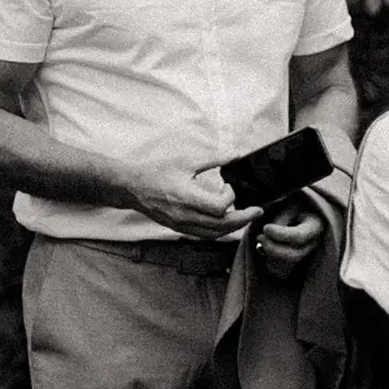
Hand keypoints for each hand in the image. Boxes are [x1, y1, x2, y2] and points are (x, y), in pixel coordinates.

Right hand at [125, 164, 260, 238]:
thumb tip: (236, 153)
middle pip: (220, 226)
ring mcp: (180, 224)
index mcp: (186, 198)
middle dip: (243, 219)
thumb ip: (214, 159)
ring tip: (245, 217)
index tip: (229, 185)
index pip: (218, 208)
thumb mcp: (186, 160)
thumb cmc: (156, 171)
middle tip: (257, 211)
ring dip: (232, 228)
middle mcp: (184, 216)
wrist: (131, 186)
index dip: (230, 197)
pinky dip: (218, 231)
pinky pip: (203, 235)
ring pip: (213, 234)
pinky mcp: (178, 228)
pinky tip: (226, 222)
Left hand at [255, 199, 324, 279]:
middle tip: (259, 237)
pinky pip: (284, 267)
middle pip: (295, 254)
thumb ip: (282, 217)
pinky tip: (263, 248)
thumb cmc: (298, 204)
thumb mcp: (292, 204)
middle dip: (273, 248)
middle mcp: (314, 242)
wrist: (305, 210)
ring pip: (288, 263)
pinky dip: (271, 261)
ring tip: (260, 240)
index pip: (300, 236)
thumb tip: (269, 232)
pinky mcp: (298, 259)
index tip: (265, 228)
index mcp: (316, 225)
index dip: (281, 234)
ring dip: (271, 254)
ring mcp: (307, 253)